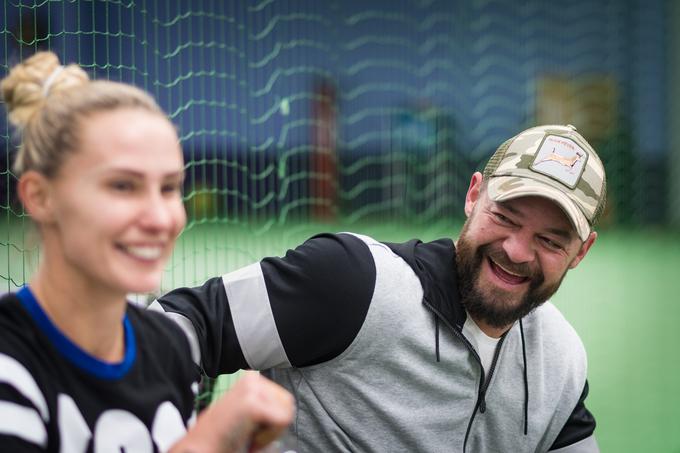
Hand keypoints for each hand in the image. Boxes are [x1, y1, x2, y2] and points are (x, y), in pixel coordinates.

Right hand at [170, 371, 294, 452]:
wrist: (200, 449)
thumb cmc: (222, 437)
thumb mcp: (248, 413)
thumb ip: (265, 406)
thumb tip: (286, 410)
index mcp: (251, 379)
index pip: (284, 399)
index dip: (272, 422)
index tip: (250, 429)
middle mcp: (251, 378)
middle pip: (287, 403)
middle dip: (272, 425)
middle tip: (248, 433)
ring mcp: (251, 389)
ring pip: (286, 412)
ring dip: (268, 432)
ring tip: (246, 433)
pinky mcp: (251, 402)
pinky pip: (281, 421)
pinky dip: (266, 437)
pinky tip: (246, 436)